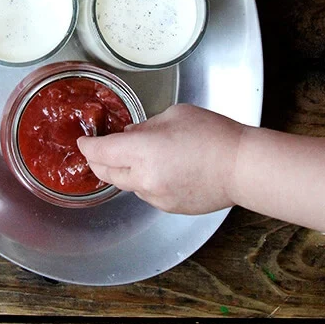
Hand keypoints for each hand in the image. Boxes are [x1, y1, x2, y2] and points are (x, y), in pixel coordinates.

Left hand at [77, 103, 243, 213]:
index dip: (87, 145)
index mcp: (141, 150)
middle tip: (98, 149)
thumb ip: (146, 126)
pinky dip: (144, 182)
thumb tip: (131, 134)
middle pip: (106, 173)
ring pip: (126, 185)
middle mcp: (143, 178)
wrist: (241, 167)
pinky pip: (146, 193)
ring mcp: (155, 197)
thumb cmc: (212, 135)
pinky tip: (159, 169)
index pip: (99, 152)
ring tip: (136, 156)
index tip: (83, 140)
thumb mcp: (174, 115)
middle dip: (97, 161)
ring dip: (123, 172)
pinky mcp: (168, 208)